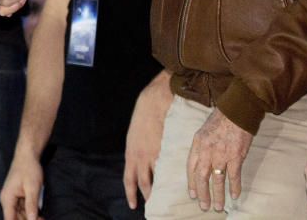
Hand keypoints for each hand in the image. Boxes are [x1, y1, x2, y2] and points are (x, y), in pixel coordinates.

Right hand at [0, 148, 44, 219]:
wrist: (27, 154)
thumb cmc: (29, 168)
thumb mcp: (32, 188)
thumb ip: (31, 205)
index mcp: (7, 198)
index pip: (10, 219)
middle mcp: (7, 199)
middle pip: (15, 217)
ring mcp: (12, 197)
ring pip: (19, 214)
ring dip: (29, 217)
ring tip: (42, 218)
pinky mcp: (17, 194)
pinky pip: (22, 207)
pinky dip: (29, 211)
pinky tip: (38, 212)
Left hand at [123, 70, 172, 207]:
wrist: (154, 101)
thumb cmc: (143, 115)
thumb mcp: (134, 134)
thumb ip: (137, 149)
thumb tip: (140, 161)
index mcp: (131, 152)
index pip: (129, 179)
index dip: (130, 193)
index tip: (133, 205)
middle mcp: (140, 157)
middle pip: (143, 183)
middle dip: (147, 196)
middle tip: (152, 206)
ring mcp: (154, 154)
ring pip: (156, 179)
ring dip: (161, 190)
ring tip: (167, 198)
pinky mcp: (166, 149)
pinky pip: (168, 168)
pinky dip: (171, 177)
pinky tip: (177, 183)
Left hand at [186, 108, 252, 211]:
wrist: (237, 109)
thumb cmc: (222, 118)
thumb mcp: (204, 130)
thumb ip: (202, 146)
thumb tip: (200, 162)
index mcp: (198, 143)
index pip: (191, 167)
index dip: (191, 182)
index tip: (193, 194)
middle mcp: (207, 149)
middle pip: (201, 176)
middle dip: (202, 193)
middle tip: (204, 206)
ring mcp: (222, 153)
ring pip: (217, 179)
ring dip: (218, 194)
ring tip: (218, 206)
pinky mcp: (236, 155)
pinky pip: (234, 175)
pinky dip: (234, 187)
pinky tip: (234, 195)